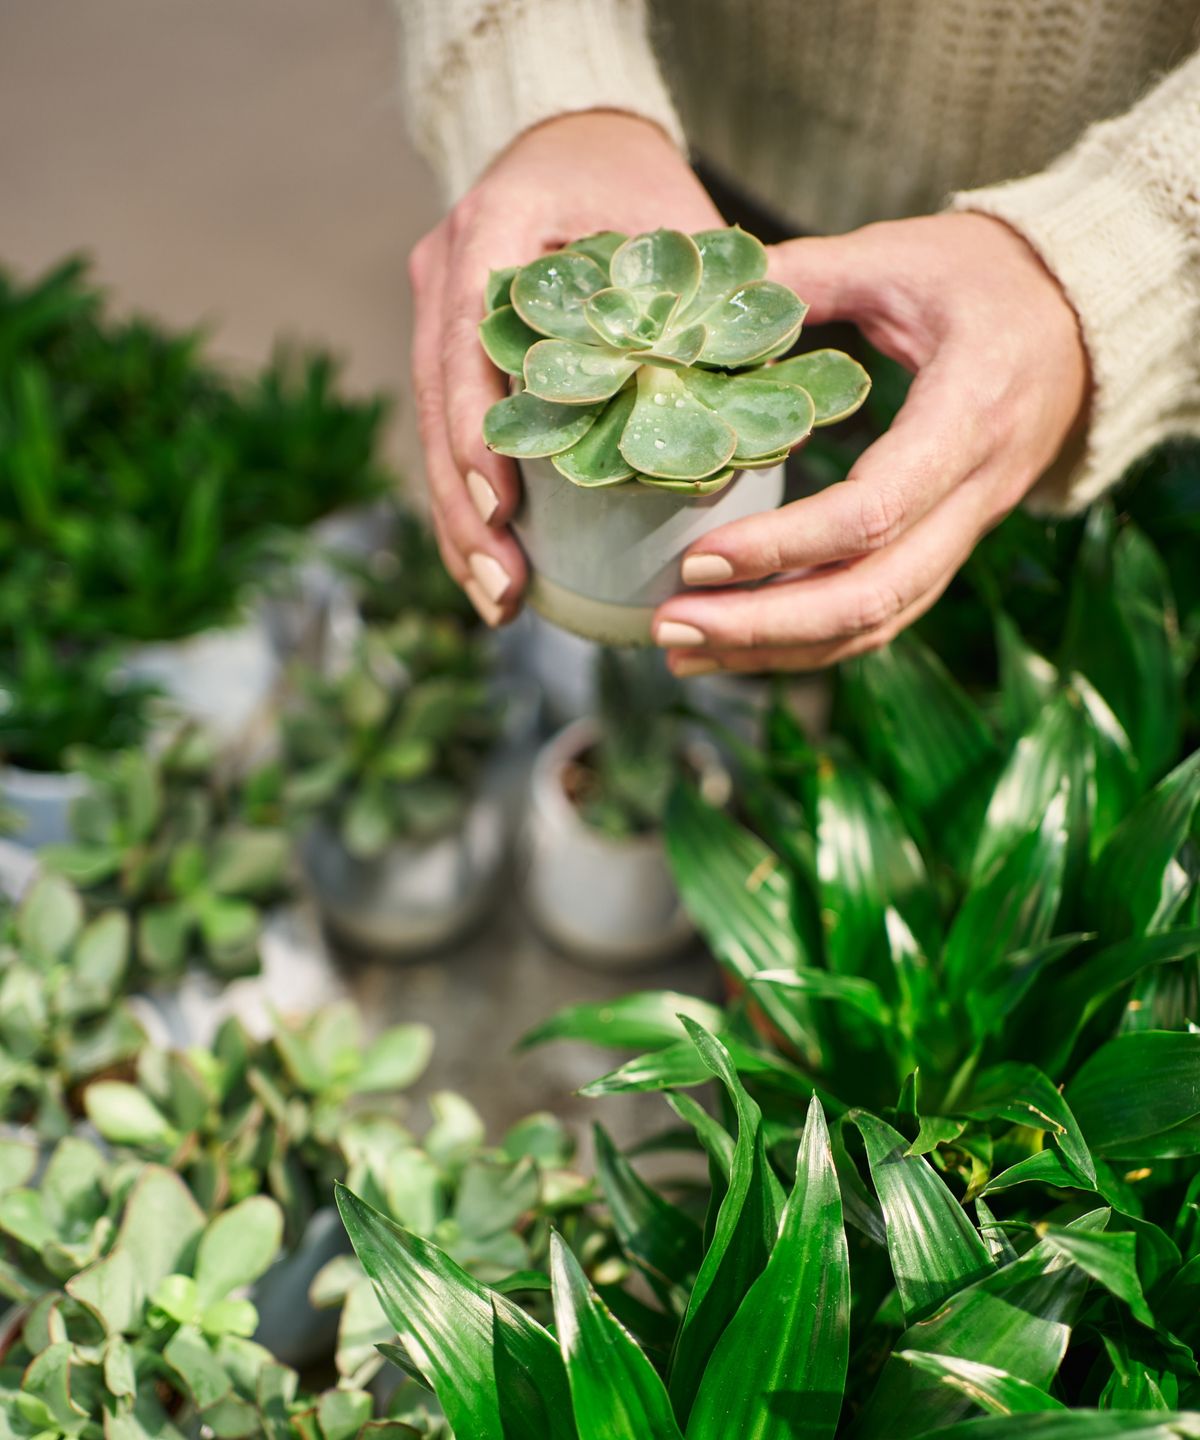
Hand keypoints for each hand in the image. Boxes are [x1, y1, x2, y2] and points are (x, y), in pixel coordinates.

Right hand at [408, 111, 722, 625]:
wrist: (571, 142)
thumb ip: (704, 303)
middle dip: (465, 510)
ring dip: (460, 526)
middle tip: (503, 588)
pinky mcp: (448, 352)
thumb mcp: (674, 226)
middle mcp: (445, 272)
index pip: (467, 340)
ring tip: (497, 602)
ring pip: (430, 435)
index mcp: (489, 230)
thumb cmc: (632, 184)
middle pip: (434, 407)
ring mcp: (436, 313)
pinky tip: (493, 567)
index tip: (503, 507)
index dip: (476, 429)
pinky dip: (469, 505)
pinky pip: (447, 437)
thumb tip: (770, 409)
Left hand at [652, 213, 1089, 674]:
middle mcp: (975, 493)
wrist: (1085, 322)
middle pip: (873, 594)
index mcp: (970, 415)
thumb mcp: (901, 256)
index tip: (699, 558)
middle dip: (764, 625)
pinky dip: (806, 643)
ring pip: (875, 621)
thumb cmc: (990, 280)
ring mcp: (965, 532)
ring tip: (681, 651)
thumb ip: (806, 277)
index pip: (875, 511)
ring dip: (775, 649)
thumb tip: (701, 308)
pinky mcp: (945, 548)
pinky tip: (734, 646)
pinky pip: (880, 616)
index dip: (785, 547)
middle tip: (670, 625)